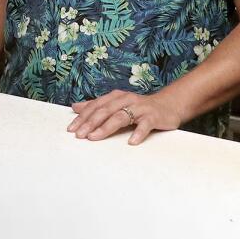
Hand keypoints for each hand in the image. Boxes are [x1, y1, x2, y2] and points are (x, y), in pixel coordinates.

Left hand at [67, 90, 183, 144]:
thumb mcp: (116, 104)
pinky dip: (138, 132)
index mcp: (115, 97)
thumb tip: (75, 107)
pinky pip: (145, 125)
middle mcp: (126, 100)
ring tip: (94, 137)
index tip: (71, 129)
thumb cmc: (138, 107)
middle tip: (79, 135)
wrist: (168, 105)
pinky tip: (131, 141)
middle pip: (105, 111)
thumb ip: (96, 106)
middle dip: (90, 123)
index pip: (95, 106)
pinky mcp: (153, 116)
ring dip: (106, 127)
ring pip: (120, 116)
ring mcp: (140, 108)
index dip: (82, 117)